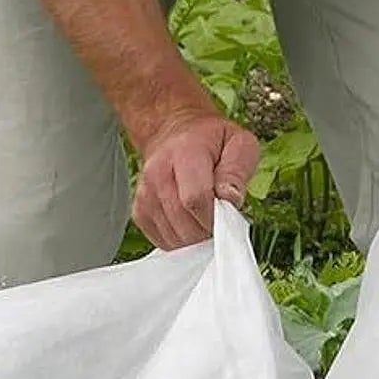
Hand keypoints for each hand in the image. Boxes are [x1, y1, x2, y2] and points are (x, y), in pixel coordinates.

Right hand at [134, 111, 259, 250]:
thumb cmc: (211, 142)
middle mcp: (157, 173)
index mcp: (184, 152)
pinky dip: (182, 240)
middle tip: (217, 217)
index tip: (225, 214)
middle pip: (183, 222)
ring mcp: (144, 195)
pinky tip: (189, 222)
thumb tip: (230, 199)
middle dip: (206, 229)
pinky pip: (164, 242)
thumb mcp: (238, 143)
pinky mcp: (139, 213)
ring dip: (195, 237)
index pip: (195, 198)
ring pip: (174, 238)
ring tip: (203, 216)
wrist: (174, 136)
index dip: (214, 216)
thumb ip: (237, 171)